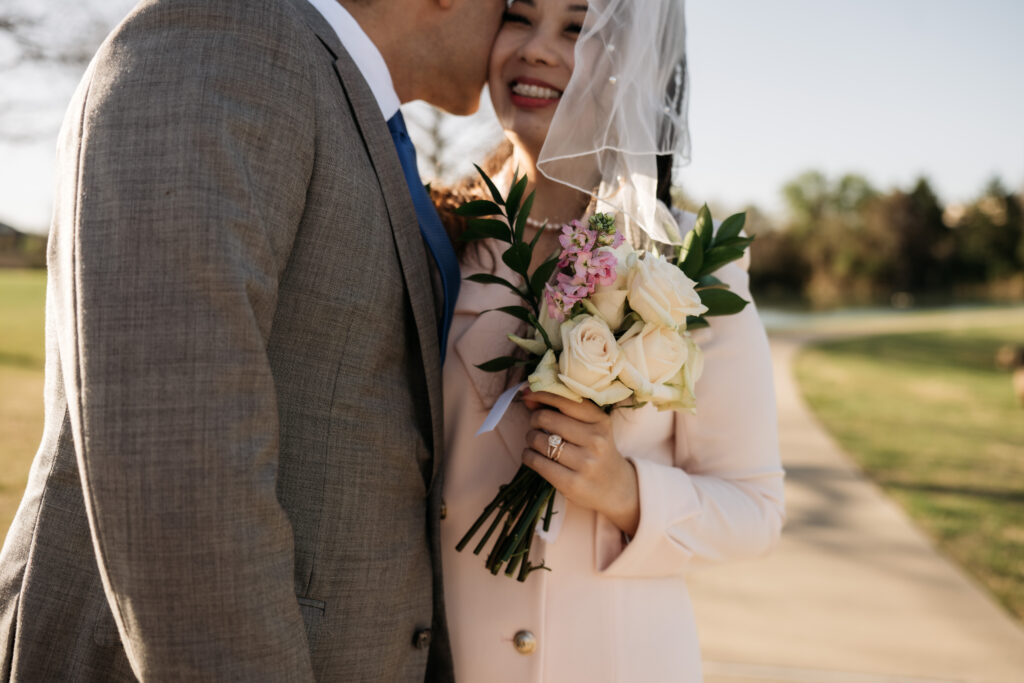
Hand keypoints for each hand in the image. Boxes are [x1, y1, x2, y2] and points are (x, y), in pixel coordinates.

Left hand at [521, 389, 639, 536]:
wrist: (616, 487)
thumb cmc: (596, 451)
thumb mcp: (590, 427)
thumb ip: (563, 410)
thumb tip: (527, 396)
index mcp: (600, 421)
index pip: (564, 400)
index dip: (541, 394)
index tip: (529, 395)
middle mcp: (595, 440)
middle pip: (545, 418)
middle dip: (534, 420)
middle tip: (536, 425)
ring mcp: (585, 463)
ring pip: (538, 440)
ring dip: (530, 438)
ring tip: (536, 442)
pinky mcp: (571, 483)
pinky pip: (536, 461)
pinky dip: (528, 456)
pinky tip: (533, 456)